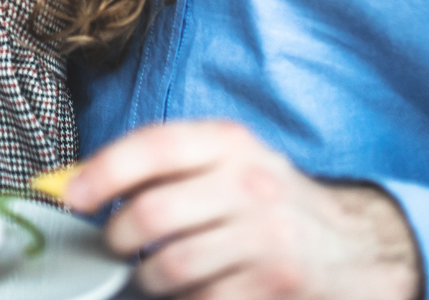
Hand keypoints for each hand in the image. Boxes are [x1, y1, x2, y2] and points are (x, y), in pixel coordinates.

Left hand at [65, 121, 420, 299]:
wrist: (355, 246)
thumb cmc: (269, 201)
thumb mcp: (229, 162)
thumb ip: (165, 167)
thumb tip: (81, 181)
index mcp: (229, 143)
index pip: (153, 146)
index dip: (104, 171)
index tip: (73, 196)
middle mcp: (249, 183)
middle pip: (152, 214)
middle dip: (117, 238)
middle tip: (115, 246)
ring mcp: (265, 237)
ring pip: (169, 266)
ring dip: (146, 278)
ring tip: (151, 273)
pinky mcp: (275, 284)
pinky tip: (190, 290)